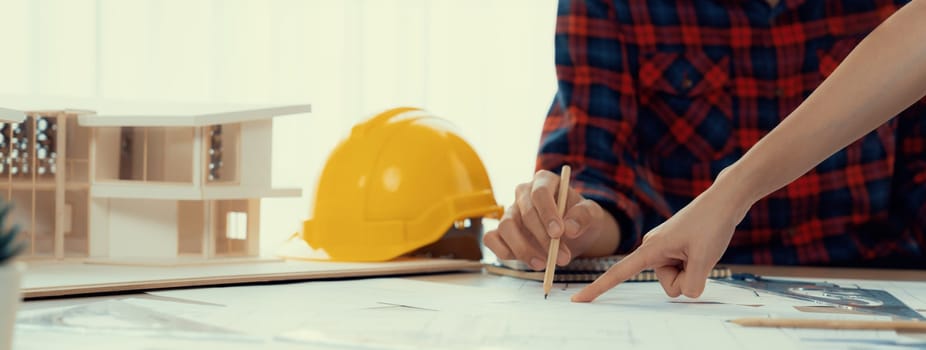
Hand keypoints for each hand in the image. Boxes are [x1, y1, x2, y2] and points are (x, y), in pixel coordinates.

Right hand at [483, 170, 619, 270]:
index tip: (558, 233)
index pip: (540, 193)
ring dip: (524, 249)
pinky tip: (526, 261)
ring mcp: (510, 212)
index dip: (547, 213)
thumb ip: (584, 216)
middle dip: (542, 239)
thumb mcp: (593, 215)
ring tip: (545, 264)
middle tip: (561, 258)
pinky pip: (492, 239)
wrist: (575, 235)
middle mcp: (523, 194)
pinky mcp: (501, 232)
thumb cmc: (580, 219)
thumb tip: (569, 227)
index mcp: (544, 181)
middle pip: (524, 213)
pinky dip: (504, 252)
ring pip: (506, 227)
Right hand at [571, 184, 750, 301]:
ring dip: (693, 270)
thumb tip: (686, 292)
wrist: (723, 201)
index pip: (618, 273)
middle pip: (669, 284)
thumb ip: (691, 284)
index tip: (578, 301)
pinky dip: (696, 266)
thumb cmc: (711, 224)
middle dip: (687, 277)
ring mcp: (664, 250)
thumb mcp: (704, 258)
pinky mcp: (675, 250)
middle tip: (700, 252)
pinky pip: (684, 271)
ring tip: (702, 248)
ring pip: (679, 280)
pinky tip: (702, 247)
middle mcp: (652, 249)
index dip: (598, 288)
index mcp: (650, 248)